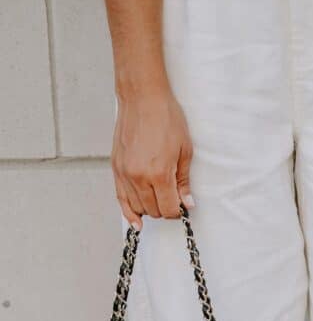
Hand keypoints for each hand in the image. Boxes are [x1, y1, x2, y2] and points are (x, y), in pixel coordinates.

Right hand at [112, 85, 193, 229]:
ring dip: (150, 209)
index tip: (183, 205)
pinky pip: (121, 199)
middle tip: (174, 199)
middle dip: (166, 209)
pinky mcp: (116, 168)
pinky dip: (129, 212)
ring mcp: (125, 174)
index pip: (169, 209)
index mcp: (159, 174)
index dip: (178, 211)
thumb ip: (183, 181)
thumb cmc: (166, 118)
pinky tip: (136, 221)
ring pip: (137, 208)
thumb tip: (187, 203)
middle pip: (154, 211)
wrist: (143, 98)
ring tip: (159, 200)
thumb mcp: (185, 150)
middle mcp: (138, 177)